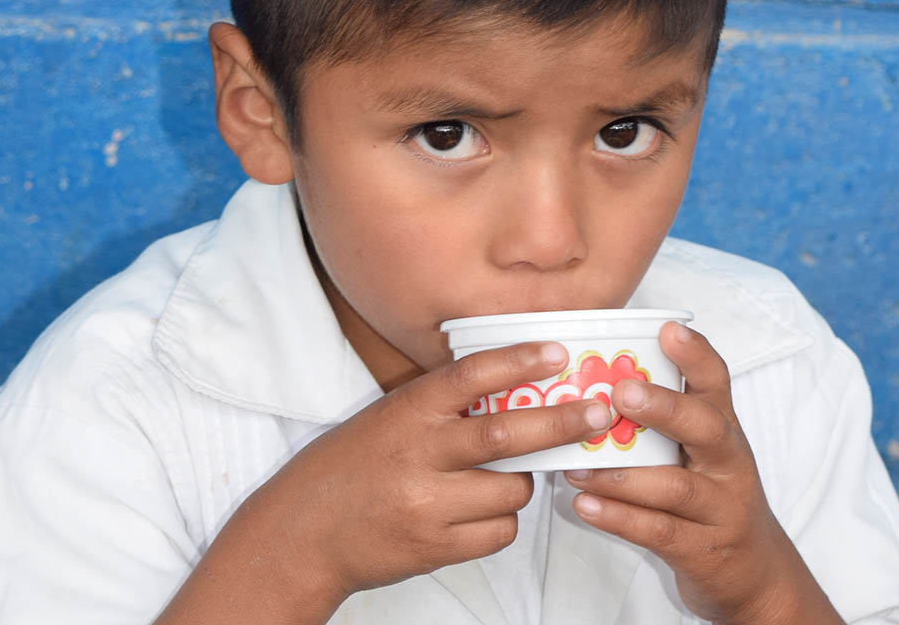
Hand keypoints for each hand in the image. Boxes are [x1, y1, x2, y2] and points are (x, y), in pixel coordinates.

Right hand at [158, 342, 609, 622]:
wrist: (299, 537)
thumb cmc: (349, 467)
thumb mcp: (386, 419)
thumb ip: (439, 405)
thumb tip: (511, 383)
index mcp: (406, 411)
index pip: (470, 375)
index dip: (518, 359)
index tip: (558, 350)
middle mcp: (418, 454)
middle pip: (506, 433)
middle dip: (562, 421)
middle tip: (599, 410)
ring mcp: (427, 504)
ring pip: (511, 487)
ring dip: (522, 480)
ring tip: (505, 473)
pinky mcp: (436, 548)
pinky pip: (499, 530)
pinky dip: (502, 518)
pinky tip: (480, 509)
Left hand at [563, 323, 844, 624]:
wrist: (754, 573)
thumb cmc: (710, 496)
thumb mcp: (702, 452)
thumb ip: (666, 420)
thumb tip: (597, 381)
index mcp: (724, 430)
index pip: (718, 384)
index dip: (696, 355)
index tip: (668, 329)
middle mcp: (728, 464)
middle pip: (706, 428)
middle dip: (664, 408)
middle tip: (620, 392)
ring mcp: (719, 509)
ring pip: (675, 487)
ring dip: (622, 475)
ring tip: (575, 464)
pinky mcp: (702, 551)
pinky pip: (659, 532)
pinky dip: (619, 518)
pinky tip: (584, 504)